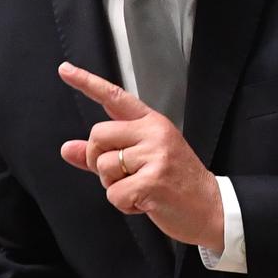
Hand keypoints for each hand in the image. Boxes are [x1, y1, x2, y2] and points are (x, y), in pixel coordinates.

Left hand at [58, 62, 223, 250]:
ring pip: (103, 167)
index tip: (65, 69)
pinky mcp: (153, 181)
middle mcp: (154, 133)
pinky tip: (144, 202)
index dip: (87, 83)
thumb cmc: (176, 183)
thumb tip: (67, 148)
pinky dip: (123, 204)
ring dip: (113, 186)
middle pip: (97, 135)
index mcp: (152, 123)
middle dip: (97, 160)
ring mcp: (155, 155)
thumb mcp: (143, 160)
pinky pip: (114, 193)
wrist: (211, 207)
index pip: (115, 97)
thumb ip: (104, 152)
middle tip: (120, 175)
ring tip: (140, 188)